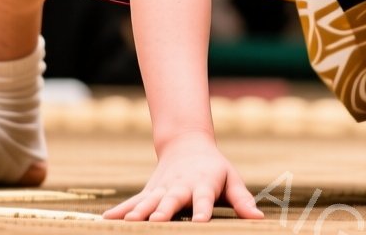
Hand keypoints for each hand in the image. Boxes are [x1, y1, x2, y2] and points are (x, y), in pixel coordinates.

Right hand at [103, 130, 263, 222]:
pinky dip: (120, 210)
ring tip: (130, 221)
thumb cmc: (215, 169)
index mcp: (202, 184)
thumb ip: (242, 200)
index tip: (201, 221)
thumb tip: (259, 219)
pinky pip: (133, 202)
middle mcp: (180, 187)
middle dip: (164, 211)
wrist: (186, 145)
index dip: (202, 210)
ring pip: (148, 201)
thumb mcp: (231, 179)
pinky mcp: (149, 192)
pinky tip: (106, 219)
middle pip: (172, 200)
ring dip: (139, 211)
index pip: (203, 199)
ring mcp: (161, 189)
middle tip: (159, 221)